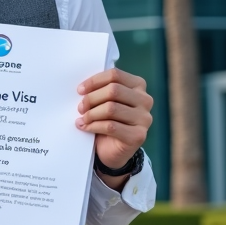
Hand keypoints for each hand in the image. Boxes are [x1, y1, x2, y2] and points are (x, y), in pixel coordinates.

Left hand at [76, 67, 152, 187]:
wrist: (111, 149)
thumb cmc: (107, 119)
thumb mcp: (105, 100)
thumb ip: (100, 90)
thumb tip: (83, 88)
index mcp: (138, 85)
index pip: (115, 75)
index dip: (94, 81)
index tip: (80, 90)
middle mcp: (145, 100)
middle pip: (113, 91)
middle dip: (92, 98)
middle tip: (80, 107)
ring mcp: (144, 119)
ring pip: (111, 108)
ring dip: (91, 114)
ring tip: (83, 119)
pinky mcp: (138, 136)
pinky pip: (110, 126)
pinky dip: (94, 126)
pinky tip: (85, 127)